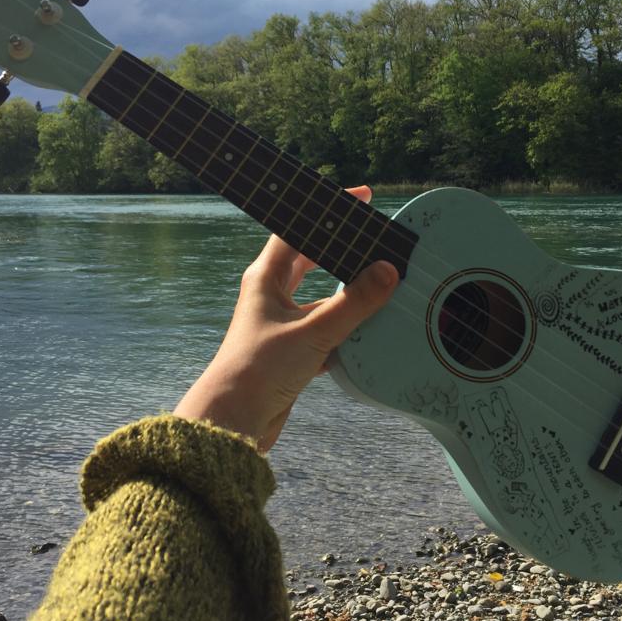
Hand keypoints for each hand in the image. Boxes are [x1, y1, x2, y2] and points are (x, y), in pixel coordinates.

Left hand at [173, 186, 398, 450]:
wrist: (233, 422)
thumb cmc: (260, 370)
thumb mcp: (313, 333)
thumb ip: (353, 304)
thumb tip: (388, 271)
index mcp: (265, 278)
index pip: (297, 230)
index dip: (326, 211)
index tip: (359, 197)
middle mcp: (271, 296)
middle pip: (309, 259)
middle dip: (340, 247)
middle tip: (373, 234)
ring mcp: (280, 324)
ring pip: (320, 298)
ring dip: (347, 293)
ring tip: (382, 279)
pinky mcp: (291, 352)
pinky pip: (325, 330)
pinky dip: (346, 329)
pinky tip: (370, 330)